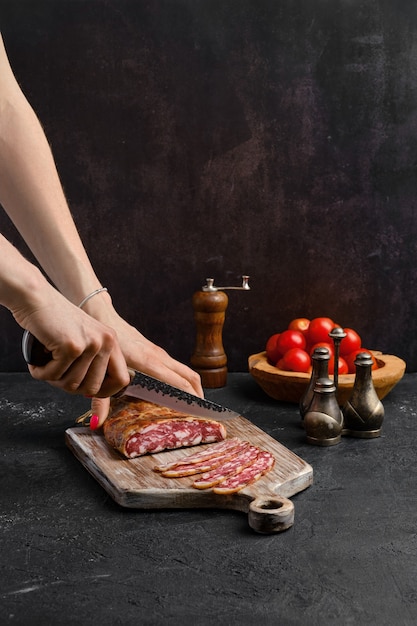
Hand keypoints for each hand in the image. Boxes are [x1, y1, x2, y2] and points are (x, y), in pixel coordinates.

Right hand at [15, 287, 130, 398]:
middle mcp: (105, 341)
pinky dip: (41, 372)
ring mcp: (90, 344)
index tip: (89, 393)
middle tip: (55, 375)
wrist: (35, 298)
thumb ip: (93, 362)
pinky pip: (54, 376)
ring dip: (53, 380)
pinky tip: (37, 361)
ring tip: (45, 364)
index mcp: (111, 340)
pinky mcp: (71, 346)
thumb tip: (95, 394)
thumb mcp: (83, 339)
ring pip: (72, 385)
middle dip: (70, 387)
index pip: (122, 379)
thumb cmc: (53, 320)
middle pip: (93, 388)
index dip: (106, 392)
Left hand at [83, 295, 203, 427]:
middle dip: (198, 394)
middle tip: (201, 413)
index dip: (190, 398)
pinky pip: (176, 367)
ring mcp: (159, 353)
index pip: (179, 383)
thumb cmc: (103, 346)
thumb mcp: (101, 376)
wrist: (102, 316)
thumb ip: (100, 401)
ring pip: (185, 370)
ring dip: (192, 386)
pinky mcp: (156, 351)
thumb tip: (97, 423)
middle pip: (190, 376)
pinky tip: (176, 391)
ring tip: (193, 404)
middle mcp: (159, 357)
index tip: (198, 412)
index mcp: (149, 364)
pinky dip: (183, 379)